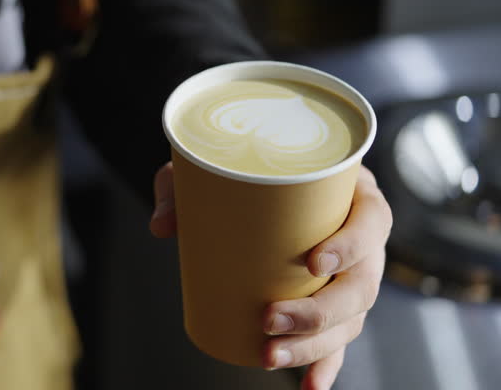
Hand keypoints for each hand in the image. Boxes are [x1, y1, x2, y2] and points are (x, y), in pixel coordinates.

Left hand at [150, 163, 391, 389]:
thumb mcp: (212, 166)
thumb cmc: (241, 168)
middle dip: (319, 312)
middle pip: (363, 284)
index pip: (372, 220)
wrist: (249, 180)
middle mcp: (362, 238)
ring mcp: (352, 275)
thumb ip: (184, 186)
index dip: (352, 245)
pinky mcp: (333, 304)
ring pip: (351, 319)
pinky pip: (338, 340)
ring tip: (270, 355)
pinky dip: (325, 365)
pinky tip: (310, 388)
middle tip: (269, 318)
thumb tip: (161, 226)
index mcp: (351, 194)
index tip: (315, 263)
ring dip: (315, 344)